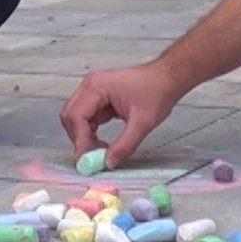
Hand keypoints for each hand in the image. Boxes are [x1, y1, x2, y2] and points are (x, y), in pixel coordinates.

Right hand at [60, 62, 181, 168]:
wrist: (169, 78)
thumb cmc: (158, 91)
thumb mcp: (143, 123)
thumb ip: (124, 145)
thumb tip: (108, 163)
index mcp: (97, 86)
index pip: (76, 116)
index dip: (80, 140)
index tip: (87, 160)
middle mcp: (90, 86)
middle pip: (71, 117)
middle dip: (79, 139)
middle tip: (92, 158)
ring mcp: (94, 91)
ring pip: (77, 119)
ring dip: (85, 137)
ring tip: (100, 152)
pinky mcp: (99, 98)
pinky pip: (87, 119)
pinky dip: (91, 133)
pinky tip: (103, 144)